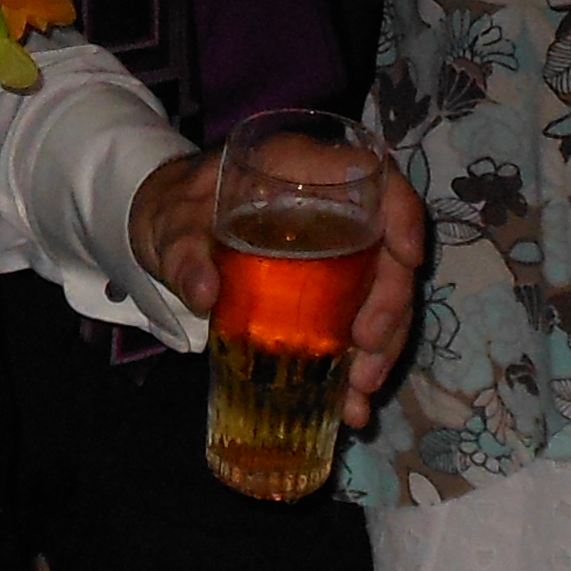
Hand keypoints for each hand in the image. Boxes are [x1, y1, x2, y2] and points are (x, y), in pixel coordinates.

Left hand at [123, 148, 434, 431]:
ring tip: (360, 390)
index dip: (402, 215)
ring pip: (380, 294)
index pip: (374, 177)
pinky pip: (354, 322)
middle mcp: (329, 208)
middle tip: (367, 352)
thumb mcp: (171, 225)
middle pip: (387, 250)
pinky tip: (350, 401)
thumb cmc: (172, 208)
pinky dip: (355, 362)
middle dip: (390, 306)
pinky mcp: (323, 289)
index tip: (408, 260)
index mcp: (299, 170)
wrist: (161, 227)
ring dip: (380, 345)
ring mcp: (332, 250)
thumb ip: (183, 253)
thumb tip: (205, 294)